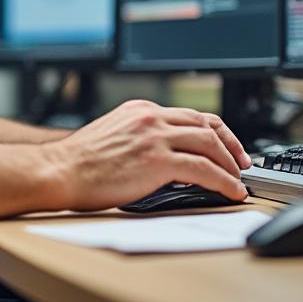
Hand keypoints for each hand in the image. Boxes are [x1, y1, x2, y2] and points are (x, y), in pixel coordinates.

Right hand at [45, 100, 251, 211]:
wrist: (59, 171)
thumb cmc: (79, 163)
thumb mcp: (114, 135)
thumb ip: (141, 138)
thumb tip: (167, 157)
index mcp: (141, 110)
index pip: (189, 115)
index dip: (215, 131)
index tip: (227, 146)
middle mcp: (151, 117)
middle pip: (205, 125)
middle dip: (230, 145)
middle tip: (242, 164)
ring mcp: (155, 136)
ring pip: (209, 144)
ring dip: (230, 165)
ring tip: (239, 182)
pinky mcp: (158, 160)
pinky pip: (204, 169)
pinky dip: (224, 180)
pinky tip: (231, 192)